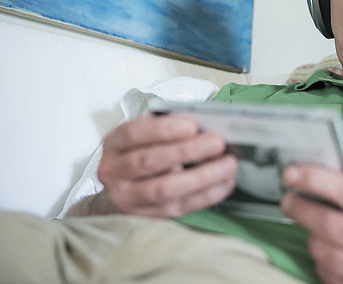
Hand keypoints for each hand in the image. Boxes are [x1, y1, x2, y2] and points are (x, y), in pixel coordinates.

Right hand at [97, 113, 237, 217]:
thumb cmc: (142, 151)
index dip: (163, 130)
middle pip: (150, 162)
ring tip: (228, 164)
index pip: (134, 134)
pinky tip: (225, 182)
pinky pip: (180, 207)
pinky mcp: (149, 217)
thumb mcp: (146, 134)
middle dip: (187, 151)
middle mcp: (115, 172)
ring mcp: (129, 198)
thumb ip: (169, 127)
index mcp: (114, 144)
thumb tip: (204, 125)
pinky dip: (207, 194)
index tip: (192, 125)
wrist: (123, 188)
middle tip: (217, 142)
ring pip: (165, 189)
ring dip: (202, 176)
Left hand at [280, 154, 342, 283]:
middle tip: (288, 199)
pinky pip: (326, 274)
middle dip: (302, 209)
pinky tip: (327, 250)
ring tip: (311, 225)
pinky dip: (320, 259)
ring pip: (325, 251)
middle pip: (332, 225)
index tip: (293, 173)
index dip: (317, 180)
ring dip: (311, 235)